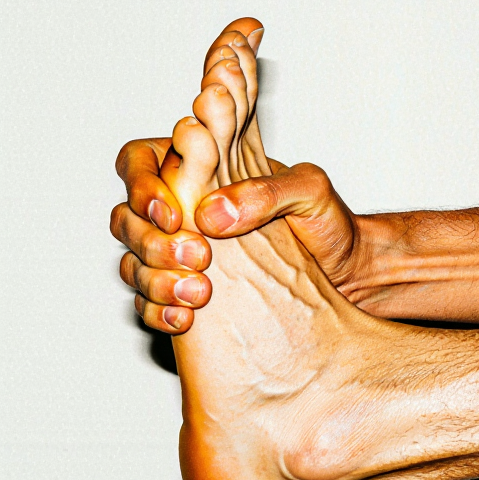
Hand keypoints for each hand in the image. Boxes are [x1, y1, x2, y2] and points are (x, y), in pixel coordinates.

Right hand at [112, 139, 363, 331]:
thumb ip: (267, 191)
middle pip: (126, 217)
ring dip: (154, 280)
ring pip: (133, 262)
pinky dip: (158, 311)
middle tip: (195, 256)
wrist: (351, 277)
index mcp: (204, 168)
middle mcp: (185, 209)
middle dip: (149, 240)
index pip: (138, 160)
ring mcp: (181, 253)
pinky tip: (185, 319)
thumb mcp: (311, 193)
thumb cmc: (330, 225)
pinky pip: (147, 303)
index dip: (141, 185)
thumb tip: (212, 214)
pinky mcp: (186, 292)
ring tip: (197, 293)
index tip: (172, 212)